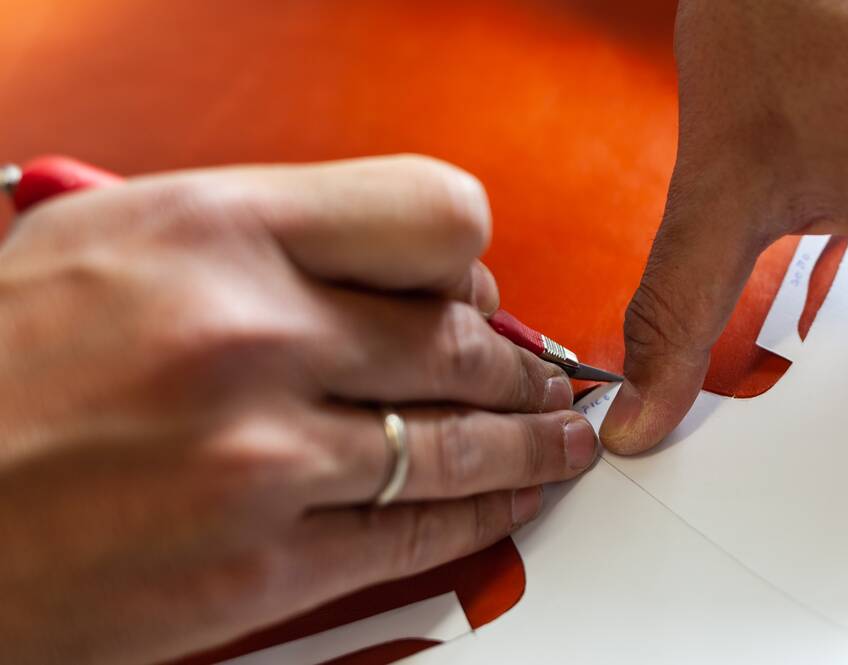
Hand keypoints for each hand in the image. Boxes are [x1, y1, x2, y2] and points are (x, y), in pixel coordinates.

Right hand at [0, 156, 598, 663]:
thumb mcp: (113, 244)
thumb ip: (257, 243)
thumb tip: (377, 273)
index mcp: (214, 230)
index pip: (433, 213)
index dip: (469, 261)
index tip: (474, 292)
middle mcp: (249, 334)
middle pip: (462, 338)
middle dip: (522, 365)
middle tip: (547, 378)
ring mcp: (260, 458)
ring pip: (459, 440)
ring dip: (531, 443)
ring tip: (562, 441)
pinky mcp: (255, 567)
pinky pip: (415, 533)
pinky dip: (482, 516)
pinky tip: (507, 503)